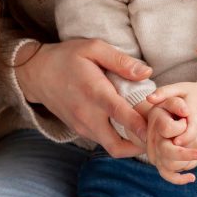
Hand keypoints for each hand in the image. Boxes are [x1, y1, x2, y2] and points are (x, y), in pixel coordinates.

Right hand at [15, 38, 151, 156]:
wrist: (36, 74)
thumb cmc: (67, 57)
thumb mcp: (93, 48)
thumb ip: (120, 60)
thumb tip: (147, 72)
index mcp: (94, 92)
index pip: (120, 114)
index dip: (139, 125)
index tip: (157, 129)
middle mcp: (88, 115)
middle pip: (118, 145)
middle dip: (142, 144)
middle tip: (160, 133)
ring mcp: (83, 127)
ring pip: (113, 147)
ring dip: (133, 144)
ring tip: (150, 130)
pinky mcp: (81, 131)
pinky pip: (105, 142)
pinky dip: (121, 139)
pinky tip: (132, 127)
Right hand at [145, 98, 196, 183]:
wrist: (164, 117)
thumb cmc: (173, 107)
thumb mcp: (174, 98)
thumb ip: (177, 103)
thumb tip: (186, 111)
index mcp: (156, 121)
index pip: (169, 129)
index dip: (182, 126)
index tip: (187, 120)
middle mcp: (152, 140)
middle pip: (167, 152)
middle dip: (186, 153)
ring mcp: (155, 153)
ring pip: (172, 165)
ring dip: (188, 160)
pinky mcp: (161, 163)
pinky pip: (167, 175)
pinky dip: (179, 178)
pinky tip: (192, 177)